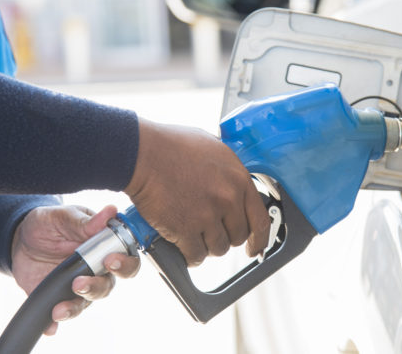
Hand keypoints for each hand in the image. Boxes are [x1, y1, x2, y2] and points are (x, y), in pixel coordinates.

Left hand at [11, 205, 139, 335]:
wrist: (21, 239)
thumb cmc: (50, 223)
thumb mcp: (63, 217)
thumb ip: (85, 221)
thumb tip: (111, 211)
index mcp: (104, 247)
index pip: (127, 259)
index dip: (124, 263)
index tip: (110, 261)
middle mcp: (95, 269)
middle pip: (108, 285)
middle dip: (96, 287)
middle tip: (79, 283)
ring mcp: (78, 285)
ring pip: (86, 302)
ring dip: (75, 307)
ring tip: (60, 308)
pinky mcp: (58, 297)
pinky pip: (60, 314)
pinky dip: (55, 323)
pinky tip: (50, 325)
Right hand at [125, 119, 270, 265]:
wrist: (142, 153)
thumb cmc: (171, 145)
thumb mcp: (213, 149)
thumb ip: (228, 171)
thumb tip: (232, 185)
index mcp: (239, 179)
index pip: (260, 220)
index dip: (258, 239)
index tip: (254, 248)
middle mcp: (228, 199)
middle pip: (237, 236)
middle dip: (225, 237)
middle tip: (209, 231)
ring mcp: (208, 215)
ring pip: (217, 248)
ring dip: (206, 246)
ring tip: (192, 234)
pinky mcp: (186, 229)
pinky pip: (195, 255)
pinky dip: (189, 255)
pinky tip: (182, 245)